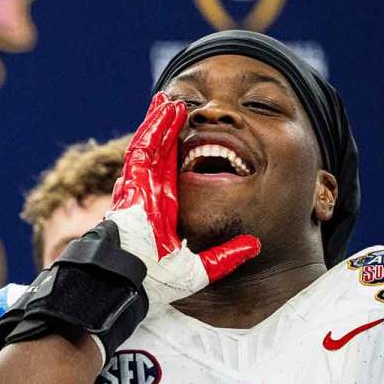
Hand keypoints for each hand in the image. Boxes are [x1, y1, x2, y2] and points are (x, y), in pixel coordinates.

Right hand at [105, 92, 260, 305]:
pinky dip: (154, 127)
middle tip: (180, 111)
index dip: (183, 158)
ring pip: (152, 147)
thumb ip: (226, 256)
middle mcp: (150, 196)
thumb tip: (254, 246)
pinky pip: (143, 149)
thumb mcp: (200, 269)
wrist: (129, 282)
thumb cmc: (154, 280)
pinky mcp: (133, 183)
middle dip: (169, 133)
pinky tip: (164, 108)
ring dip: (161, 122)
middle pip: (162, 156)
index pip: (174, 177)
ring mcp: (139, 188)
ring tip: (173, 101)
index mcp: (164, 212)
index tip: (195, 143)